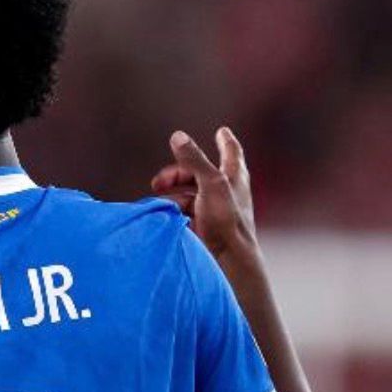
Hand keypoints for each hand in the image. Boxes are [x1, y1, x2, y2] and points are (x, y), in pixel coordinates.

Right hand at [151, 126, 257, 261]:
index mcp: (234, 177)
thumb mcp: (210, 183)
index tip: (222, 131)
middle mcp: (226, 192)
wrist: (227, 260)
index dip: (225, 141)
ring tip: (160, 200)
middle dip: (178, 173)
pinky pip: (185, 213)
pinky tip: (165, 214)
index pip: (231, 153)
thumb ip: (194, 160)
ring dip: (173, 194)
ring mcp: (215, 210)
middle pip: (200, 174)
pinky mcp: (204, 228)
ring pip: (190, 194)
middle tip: (158, 181)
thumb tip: (178, 136)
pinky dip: (174, 210)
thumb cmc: (226, 221)